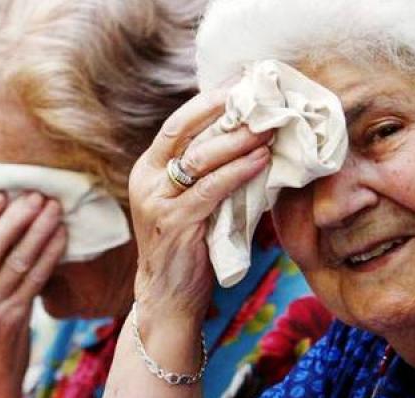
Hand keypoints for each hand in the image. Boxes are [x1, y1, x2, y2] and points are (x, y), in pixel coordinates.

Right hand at [129, 88, 272, 326]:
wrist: (167, 295)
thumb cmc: (187, 245)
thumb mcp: (189, 200)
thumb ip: (205, 171)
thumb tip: (248, 134)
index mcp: (147, 169)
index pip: (177, 124)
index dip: (208, 102)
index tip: (242, 85)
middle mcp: (146, 181)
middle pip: (184, 132)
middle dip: (224, 112)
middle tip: (261, 98)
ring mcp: (156, 202)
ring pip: (198, 159)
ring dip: (237, 140)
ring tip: (269, 127)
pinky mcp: (173, 223)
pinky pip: (209, 190)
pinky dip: (237, 172)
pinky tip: (260, 161)